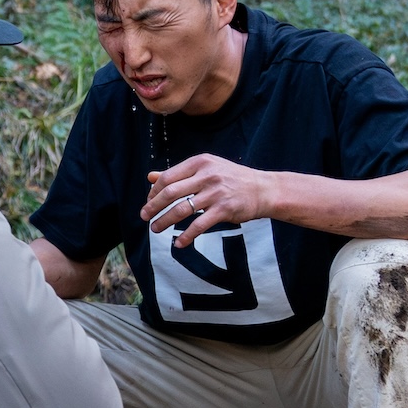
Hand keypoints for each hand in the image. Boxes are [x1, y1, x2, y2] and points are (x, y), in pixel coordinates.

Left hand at [142, 155, 278, 247]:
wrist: (263, 189)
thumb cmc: (231, 179)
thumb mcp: (206, 169)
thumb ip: (178, 173)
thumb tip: (150, 177)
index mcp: (199, 163)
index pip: (168, 177)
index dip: (154, 192)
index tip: (148, 202)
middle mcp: (207, 175)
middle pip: (170, 192)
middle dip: (153, 207)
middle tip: (144, 217)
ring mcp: (215, 193)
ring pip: (181, 210)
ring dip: (164, 221)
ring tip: (156, 229)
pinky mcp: (224, 210)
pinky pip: (199, 225)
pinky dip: (186, 236)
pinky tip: (179, 243)